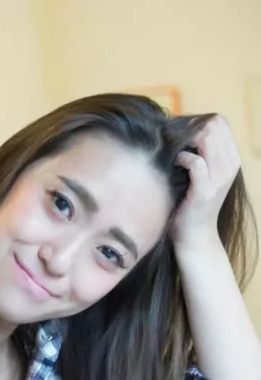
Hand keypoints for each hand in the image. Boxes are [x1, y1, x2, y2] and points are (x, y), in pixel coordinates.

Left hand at [171, 116, 240, 250]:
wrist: (194, 234)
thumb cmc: (188, 202)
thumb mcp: (198, 173)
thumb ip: (197, 152)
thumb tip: (176, 128)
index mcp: (230, 158)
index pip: (219, 121)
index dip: (196, 122)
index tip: (178, 135)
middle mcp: (230, 164)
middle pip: (213, 124)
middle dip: (189, 129)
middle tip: (172, 143)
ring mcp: (220, 177)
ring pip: (206, 137)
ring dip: (184, 141)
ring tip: (173, 154)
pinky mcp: (206, 189)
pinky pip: (195, 161)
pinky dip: (181, 159)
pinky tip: (174, 166)